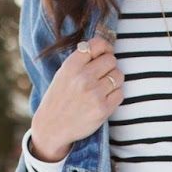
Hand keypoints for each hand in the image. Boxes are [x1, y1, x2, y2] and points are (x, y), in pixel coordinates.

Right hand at [30, 31, 122, 159]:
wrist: (51, 127)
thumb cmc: (59, 99)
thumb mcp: (63, 74)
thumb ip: (81, 60)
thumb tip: (105, 48)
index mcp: (71, 66)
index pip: (97, 45)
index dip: (105, 47)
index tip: (104, 53)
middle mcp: (83, 77)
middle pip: (111, 60)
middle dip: (109, 66)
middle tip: (102, 75)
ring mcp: (94, 93)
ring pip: (118, 76)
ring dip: (114, 81)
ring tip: (103, 88)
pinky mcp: (103, 109)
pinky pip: (120, 93)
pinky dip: (115, 95)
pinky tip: (104, 99)